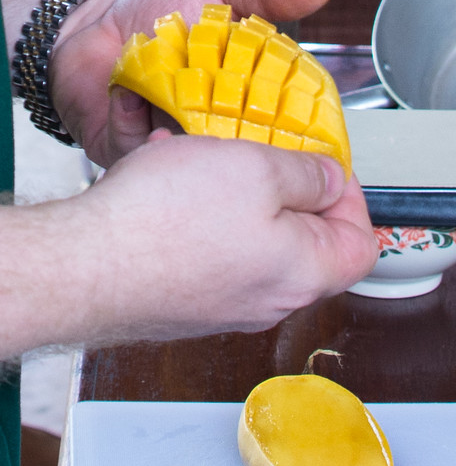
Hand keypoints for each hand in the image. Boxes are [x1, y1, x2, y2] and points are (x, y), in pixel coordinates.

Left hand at [49, 0, 335, 167]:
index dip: (295, 133)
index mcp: (250, 101)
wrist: (93, 25)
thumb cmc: (158, 11)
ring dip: (184, 136)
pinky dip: (135, 126)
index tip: (286, 120)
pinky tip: (129, 95)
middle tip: (221, 108)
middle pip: (244, 158)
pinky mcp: (140, 155)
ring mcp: (178, 148)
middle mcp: (218, 132)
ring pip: (197, 168)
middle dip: (236, 142)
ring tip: (172, 100)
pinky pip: (145, 155)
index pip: (287, 128)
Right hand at [69, 131, 376, 343]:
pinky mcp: (191, 302)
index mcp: (303, 273)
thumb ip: (309, 176)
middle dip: (290, 193)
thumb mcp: (257, 170)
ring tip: (212, 168)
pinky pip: (218, 254)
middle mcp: (270, 300)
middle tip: (265, 159)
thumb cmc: (166, 222)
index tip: (325, 168)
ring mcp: (228, 306)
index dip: (353, 199)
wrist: (84, 268)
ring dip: (243, 200)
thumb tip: (330, 181)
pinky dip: (210, 220)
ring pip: (258, 244)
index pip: (361, 244)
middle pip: (308, 243)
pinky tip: (178, 192)